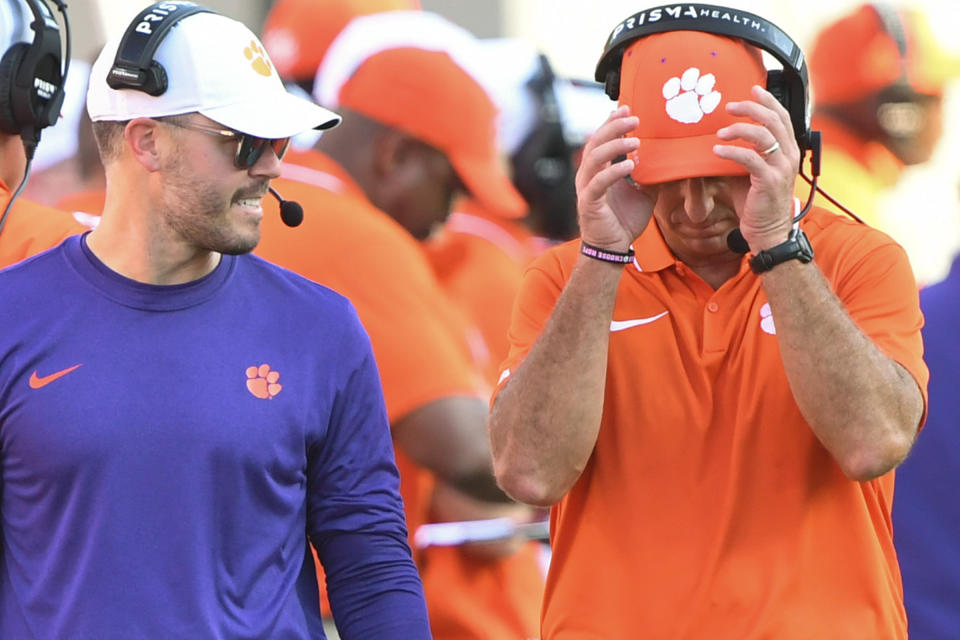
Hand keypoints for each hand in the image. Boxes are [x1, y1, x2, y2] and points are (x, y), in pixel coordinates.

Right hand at [576, 106, 657, 251]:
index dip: (612, 122)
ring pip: (595, 158)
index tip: (627, 108)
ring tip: (635, 139)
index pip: (601, 139)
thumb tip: (668, 159)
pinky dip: (614, 171)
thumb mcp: (644, 193)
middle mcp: (588, 175)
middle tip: (633, 117)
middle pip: (595, 142)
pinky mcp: (589, 203)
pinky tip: (631, 165)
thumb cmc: (624, 220)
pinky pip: (599, 183)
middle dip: (613, 127)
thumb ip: (651, 175)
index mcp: (598, 170)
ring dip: (615, 145)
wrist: (613, 248)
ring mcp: (586, 188)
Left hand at [713, 85, 799, 251]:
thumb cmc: (757, 203)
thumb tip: (722, 139)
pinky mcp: (769, 181)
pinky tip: (717, 151)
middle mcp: (789, 156)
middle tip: (729, 106)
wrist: (768, 232)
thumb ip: (744, 154)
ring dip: (739, 129)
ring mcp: (781, 168)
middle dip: (751, 108)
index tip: (752, 89)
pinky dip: (731, 152)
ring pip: (763, 135)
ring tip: (720, 132)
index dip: (768, 100)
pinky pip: (750, 158)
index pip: (782, 117)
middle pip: (774, 120)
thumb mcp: (751, 173)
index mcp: (788, 151)